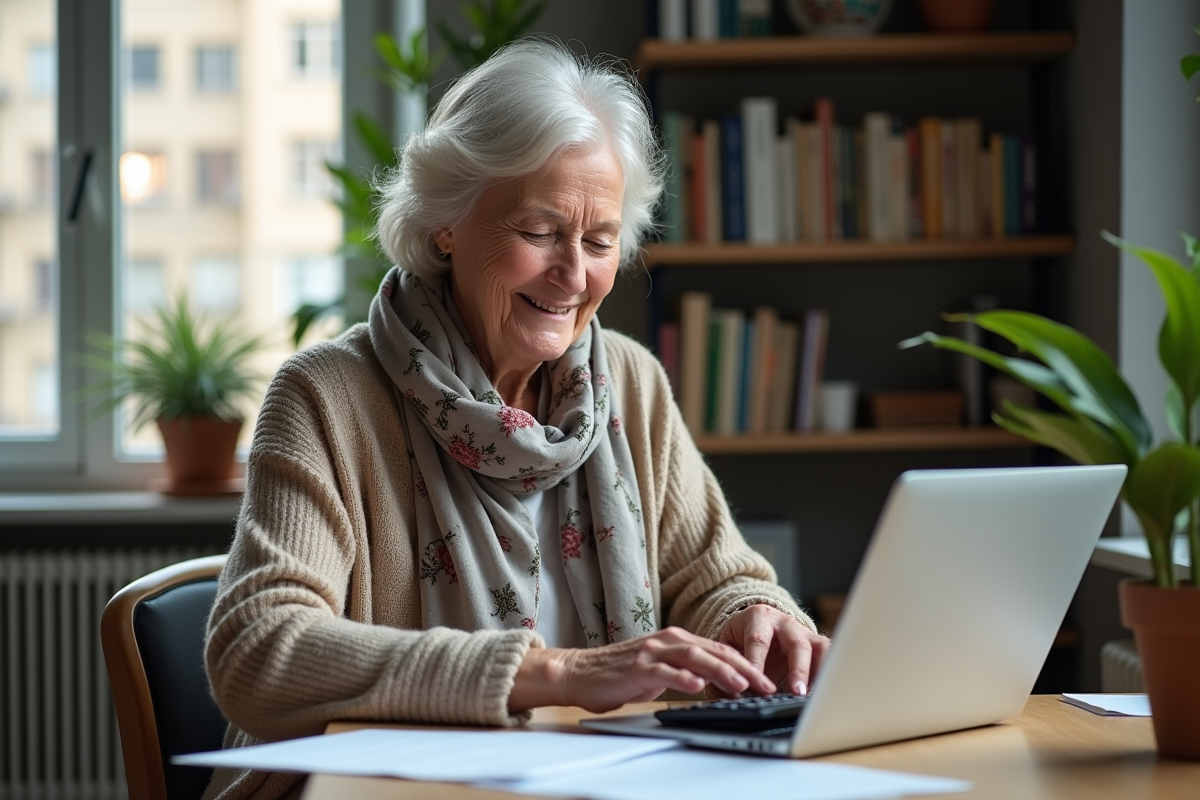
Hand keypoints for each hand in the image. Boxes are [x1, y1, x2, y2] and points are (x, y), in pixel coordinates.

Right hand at [508, 626, 775, 713]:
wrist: (579, 672)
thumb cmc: (619, 673)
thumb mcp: (660, 669)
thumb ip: (685, 670)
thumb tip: (715, 683)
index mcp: (676, 640)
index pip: (719, 650)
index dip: (745, 665)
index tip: (766, 681)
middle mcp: (667, 641)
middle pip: (714, 651)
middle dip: (744, 669)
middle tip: (766, 685)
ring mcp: (653, 652)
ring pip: (695, 657)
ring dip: (720, 671)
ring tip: (742, 685)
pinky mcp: (638, 667)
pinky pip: (665, 671)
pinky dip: (683, 678)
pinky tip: (698, 686)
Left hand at [711, 604, 829, 697]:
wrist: (757, 621)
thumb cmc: (741, 637)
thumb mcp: (728, 645)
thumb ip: (725, 666)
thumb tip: (719, 693)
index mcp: (758, 618)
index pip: (758, 640)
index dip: (757, 662)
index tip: (756, 683)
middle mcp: (785, 623)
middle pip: (795, 643)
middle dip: (797, 668)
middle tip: (795, 691)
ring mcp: (805, 633)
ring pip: (819, 648)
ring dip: (819, 673)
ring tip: (814, 697)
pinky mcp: (818, 645)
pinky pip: (830, 657)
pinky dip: (829, 675)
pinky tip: (824, 695)